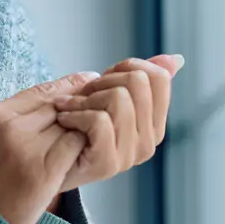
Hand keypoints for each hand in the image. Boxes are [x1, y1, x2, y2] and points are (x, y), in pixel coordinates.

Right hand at [0, 71, 99, 223]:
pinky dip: (81, 147)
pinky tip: (82, 154)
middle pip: (58, 105)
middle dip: (79, 107)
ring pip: (70, 123)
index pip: (41, 91)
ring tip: (92, 135)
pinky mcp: (45, 170)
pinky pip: (74, 145)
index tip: (85, 82)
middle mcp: (11, 126)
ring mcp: (29, 147)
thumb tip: (38, 107)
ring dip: (81, 129)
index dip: (67, 88)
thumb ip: (5, 121)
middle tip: (99, 106)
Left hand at [53, 54, 183, 189]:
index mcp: (155, 124)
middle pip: (138, 82)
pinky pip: (99, 120)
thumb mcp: (111, 95)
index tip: (104, 80)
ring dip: (85, 98)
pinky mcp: (108, 163)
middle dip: (103, 82)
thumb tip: (176, 59)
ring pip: (119, 98)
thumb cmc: (78, 125)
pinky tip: (65, 120)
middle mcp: (149, 142)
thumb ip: (143, 78)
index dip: (126, 68)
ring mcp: (130, 155)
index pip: (158, 77)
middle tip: (82, 96)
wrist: (49, 163)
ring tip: (70, 109)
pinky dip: (74, 114)